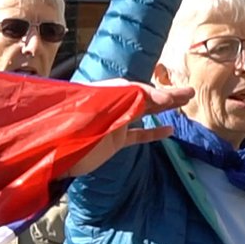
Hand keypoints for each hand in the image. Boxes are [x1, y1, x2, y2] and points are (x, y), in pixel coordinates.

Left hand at [61, 81, 193, 176]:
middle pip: (144, 97)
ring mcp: (113, 124)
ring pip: (144, 113)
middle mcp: (112, 106)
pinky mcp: (113, 142)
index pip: (137, 89)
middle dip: (166, 95)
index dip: (157, 92)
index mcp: (107, 94)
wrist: (55, 154)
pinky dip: (152, 133)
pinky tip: (169, 130)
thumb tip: (160, 98)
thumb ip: (129, 100)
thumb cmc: (73, 127)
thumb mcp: (101, 109)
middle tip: (190, 93)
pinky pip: (137, 135)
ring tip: (184, 104)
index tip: (174, 98)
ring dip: (163, 109)